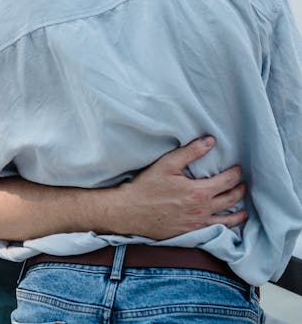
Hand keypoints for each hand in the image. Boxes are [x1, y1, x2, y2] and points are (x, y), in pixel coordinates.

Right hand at [102, 136, 246, 238]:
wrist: (131, 212)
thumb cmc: (147, 186)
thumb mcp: (168, 163)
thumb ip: (191, 152)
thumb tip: (210, 141)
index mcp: (199, 192)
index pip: (226, 182)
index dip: (235, 174)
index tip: (238, 169)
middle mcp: (202, 210)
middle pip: (230, 200)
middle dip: (239, 191)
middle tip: (243, 185)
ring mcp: (197, 224)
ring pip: (226, 221)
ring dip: (238, 214)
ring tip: (244, 210)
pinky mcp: (190, 233)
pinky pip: (214, 232)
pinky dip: (225, 229)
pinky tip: (226, 227)